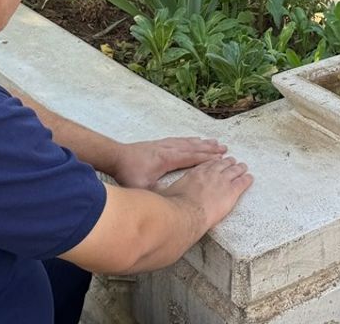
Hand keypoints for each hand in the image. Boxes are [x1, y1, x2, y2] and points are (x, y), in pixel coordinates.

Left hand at [112, 137, 227, 189]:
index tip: (221, 158)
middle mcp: (168, 149)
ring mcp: (164, 145)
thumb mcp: (142, 187)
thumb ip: (158, 193)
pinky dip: (190, 140)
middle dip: (210, 148)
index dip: (207, 158)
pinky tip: (194, 139)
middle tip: (224, 148)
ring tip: (215, 142)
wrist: (115, 156)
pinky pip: (179, 140)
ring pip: (187, 142)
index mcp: (167, 159)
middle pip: (193, 147)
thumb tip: (171, 201)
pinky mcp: (159, 144)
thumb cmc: (128, 172)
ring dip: (202, 143)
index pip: (191, 157)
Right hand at [163, 156, 252, 229]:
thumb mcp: (164, 195)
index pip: (205, 165)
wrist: (185, 213)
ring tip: (243, 165)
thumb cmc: (173, 206)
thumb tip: (152, 191)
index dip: (211, 162)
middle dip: (227, 162)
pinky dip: (247, 179)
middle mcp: (209, 174)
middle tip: (232, 160)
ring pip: (233, 171)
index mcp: (194, 173)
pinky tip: (250, 177)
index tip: (215, 160)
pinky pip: (242, 183)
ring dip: (239, 168)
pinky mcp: (231, 192)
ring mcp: (221, 182)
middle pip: (221, 165)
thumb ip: (161, 191)